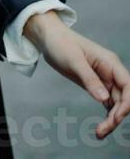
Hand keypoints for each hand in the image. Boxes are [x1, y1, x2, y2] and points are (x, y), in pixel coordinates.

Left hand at [23, 11, 129, 139]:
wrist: (49, 38)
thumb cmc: (61, 43)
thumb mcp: (74, 60)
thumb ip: (89, 79)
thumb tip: (104, 99)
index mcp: (110, 62)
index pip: (128, 85)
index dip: (127, 103)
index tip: (115, 117)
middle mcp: (111, 72)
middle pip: (124, 99)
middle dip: (117, 116)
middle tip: (102, 130)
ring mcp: (104, 80)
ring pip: (116, 104)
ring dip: (112, 120)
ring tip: (99, 133)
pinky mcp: (96, 86)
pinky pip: (107, 104)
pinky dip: (106, 116)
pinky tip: (100, 128)